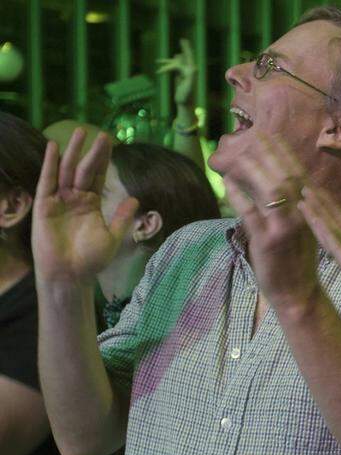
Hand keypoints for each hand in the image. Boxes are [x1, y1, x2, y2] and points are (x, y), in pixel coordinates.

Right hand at [32, 129, 136, 282]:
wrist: (70, 275)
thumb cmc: (91, 260)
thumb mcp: (113, 237)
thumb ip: (122, 217)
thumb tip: (135, 198)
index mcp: (91, 204)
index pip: (98, 176)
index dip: (103, 160)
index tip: (111, 142)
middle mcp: (75, 199)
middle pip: (84, 169)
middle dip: (92, 151)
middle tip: (103, 133)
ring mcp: (59, 201)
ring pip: (67, 171)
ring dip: (73, 151)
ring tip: (80, 132)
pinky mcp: (44, 206)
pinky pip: (47, 181)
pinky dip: (50, 164)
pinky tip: (54, 148)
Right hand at [157, 38, 196, 106]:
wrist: (184, 104)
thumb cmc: (186, 96)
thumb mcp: (189, 86)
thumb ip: (190, 76)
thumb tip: (192, 67)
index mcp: (191, 71)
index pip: (188, 57)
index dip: (186, 48)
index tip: (183, 40)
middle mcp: (189, 71)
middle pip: (181, 59)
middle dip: (180, 52)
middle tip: (182, 40)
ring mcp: (184, 73)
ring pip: (175, 64)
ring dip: (166, 63)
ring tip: (157, 62)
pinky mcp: (180, 77)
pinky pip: (173, 68)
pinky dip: (166, 67)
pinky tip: (161, 66)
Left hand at [223, 134, 320, 311]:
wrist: (299, 293)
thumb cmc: (297, 262)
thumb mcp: (302, 231)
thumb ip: (292, 208)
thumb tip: (276, 185)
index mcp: (311, 212)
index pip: (298, 175)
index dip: (284, 153)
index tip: (271, 135)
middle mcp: (302, 216)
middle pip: (286, 175)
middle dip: (269, 153)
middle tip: (254, 134)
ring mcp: (285, 228)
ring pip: (271, 189)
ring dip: (253, 169)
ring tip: (236, 154)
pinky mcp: (268, 240)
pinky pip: (250, 212)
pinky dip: (238, 195)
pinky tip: (227, 183)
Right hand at [300, 185, 340, 325]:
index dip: (333, 209)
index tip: (320, 192)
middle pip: (334, 227)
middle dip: (319, 209)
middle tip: (304, 189)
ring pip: (330, 236)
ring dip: (316, 218)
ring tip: (302, 201)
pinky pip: (337, 250)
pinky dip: (325, 234)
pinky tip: (315, 220)